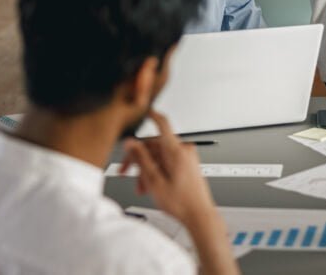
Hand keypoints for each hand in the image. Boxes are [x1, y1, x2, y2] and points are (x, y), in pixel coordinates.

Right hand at [120, 110, 215, 225]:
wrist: (199, 214)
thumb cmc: (181, 202)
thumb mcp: (154, 181)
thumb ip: (141, 159)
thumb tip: (131, 143)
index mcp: (176, 151)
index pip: (163, 124)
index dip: (152, 115)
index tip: (144, 111)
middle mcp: (184, 150)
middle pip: (155, 145)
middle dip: (139, 159)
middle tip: (126, 173)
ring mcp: (187, 157)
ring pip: (159, 156)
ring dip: (147, 169)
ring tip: (141, 187)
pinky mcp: (188, 164)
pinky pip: (168, 161)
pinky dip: (157, 170)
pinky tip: (151, 185)